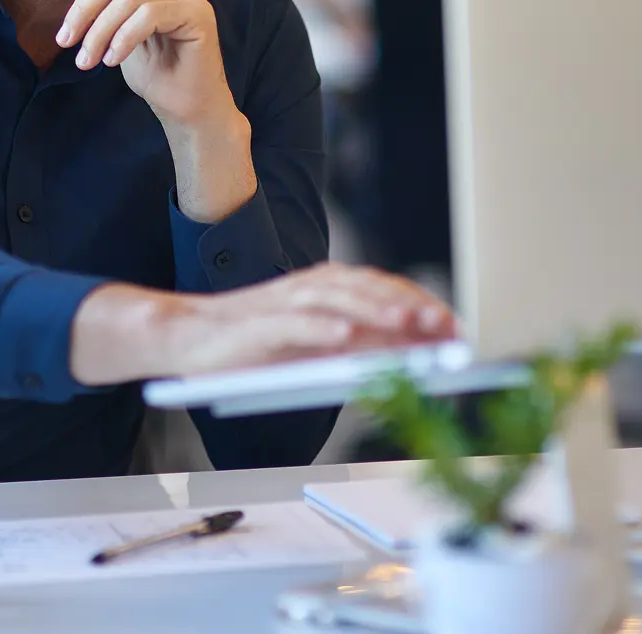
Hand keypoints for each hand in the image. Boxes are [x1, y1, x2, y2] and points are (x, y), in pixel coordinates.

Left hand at [56, 0, 233, 130]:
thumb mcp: (120, 32)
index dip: (83, 2)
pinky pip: (148, 15)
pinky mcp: (198, 13)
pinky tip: (114, 60)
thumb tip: (73, 2)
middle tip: (68, 44)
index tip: (64, 36)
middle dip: (86, 13)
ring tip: (89, 62)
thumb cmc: (156, 71)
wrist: (187, 106)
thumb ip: (106, 9)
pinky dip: (124, 39)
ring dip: (101, 33)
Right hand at [169, 264, 455, 377]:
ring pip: (335, 299)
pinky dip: (320, 328)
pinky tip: (345, 339)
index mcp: (324, 289)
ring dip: (373, 310)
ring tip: (405, 325)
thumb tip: (408, 353)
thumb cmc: (253, 346)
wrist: (186, 337)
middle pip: (366, 288)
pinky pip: (293, 323)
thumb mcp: (312, 346)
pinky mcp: (257, 324)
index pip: (382, 288)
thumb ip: (356, 344)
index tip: (455, 327)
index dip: (420, 303)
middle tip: (442, 327)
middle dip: (407, 305)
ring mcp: (282, 303)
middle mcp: (308, 288)